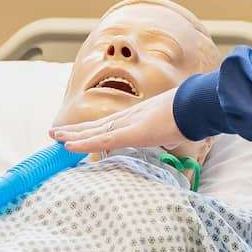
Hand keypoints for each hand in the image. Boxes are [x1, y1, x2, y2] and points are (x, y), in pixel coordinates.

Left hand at [50, 88, 187, 156]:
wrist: (196, 106)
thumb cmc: (189, 116)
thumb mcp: (175, 129)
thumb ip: (169, 135)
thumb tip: (171, 139)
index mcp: (136, 119)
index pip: (108, 126)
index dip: (91, 130)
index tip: (76, 133)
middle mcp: (127, 119)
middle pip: (95, 126)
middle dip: (75, 130)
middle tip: (55, 132)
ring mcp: (127, 125)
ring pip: (94, 132)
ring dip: (73, 135)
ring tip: (55, 136)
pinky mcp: (130, 133)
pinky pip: (102, 141)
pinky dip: (84, 144)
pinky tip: (68, 145)